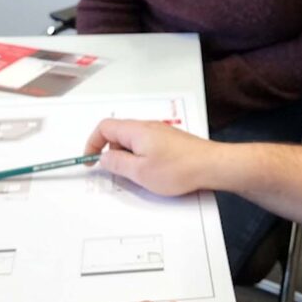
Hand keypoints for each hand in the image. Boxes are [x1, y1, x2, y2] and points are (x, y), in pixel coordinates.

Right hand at [84, 118, 219, 195]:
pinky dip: (141, 157)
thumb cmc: (177, 169)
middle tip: (119, 173)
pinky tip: (153, 172)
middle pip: (118, 133)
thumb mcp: (140, 172)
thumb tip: (104, 157)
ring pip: (133, 141)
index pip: (104, 127)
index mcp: (135, 130)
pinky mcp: (170, 140)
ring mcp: (160, 132)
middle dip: (112, 153)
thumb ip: (117, 163)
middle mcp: (146, 126)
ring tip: (139, 175)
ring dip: (128, 157)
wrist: (211, 165)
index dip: (92, 143)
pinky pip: (146, 145)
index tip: (90, 162)